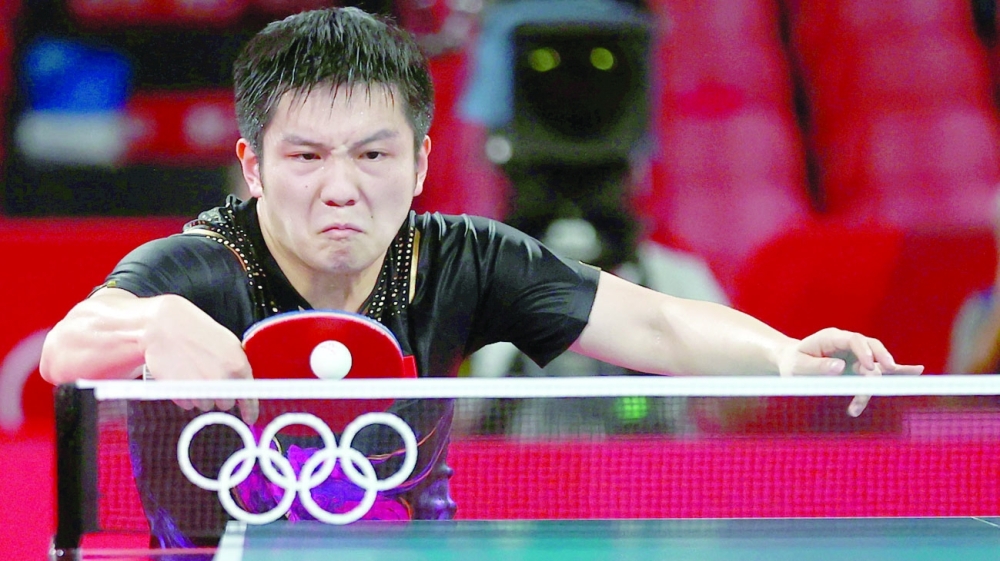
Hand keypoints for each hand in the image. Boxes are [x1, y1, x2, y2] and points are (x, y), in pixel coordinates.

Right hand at [141, 294, 257, 422]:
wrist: (165, 326)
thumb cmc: (197, 332)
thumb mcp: (228, 344)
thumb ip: (238, 366)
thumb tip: (245, 385)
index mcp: (237, 367)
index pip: (248, 398)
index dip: (250, 410)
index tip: (250, 418)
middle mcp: (221, 381)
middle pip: (225, 403)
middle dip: (220, 393)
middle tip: (209, 374)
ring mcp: (200, 389)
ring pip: (206, 404)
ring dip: (202, 394)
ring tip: (194, 371)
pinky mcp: (180, 394)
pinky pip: (188, 404)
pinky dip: (187, 394)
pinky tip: (183, 375)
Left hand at [776, 328, 923, 416]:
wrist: (793, 363)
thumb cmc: (794, 363)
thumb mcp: (799, 365)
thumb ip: (818, 366)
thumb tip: (840, 368)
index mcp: (832, 337)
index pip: (855, 340)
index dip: (865, 352)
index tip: (870, 367)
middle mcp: (849, 344)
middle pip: (872, 350)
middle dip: (880, 364)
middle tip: (876, 381)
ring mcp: (857, 355)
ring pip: (877, 366)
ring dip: (876, 384)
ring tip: (859, 405)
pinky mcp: (861, 367)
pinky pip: (882, 370)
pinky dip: (898, 372)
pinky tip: (917, 371)